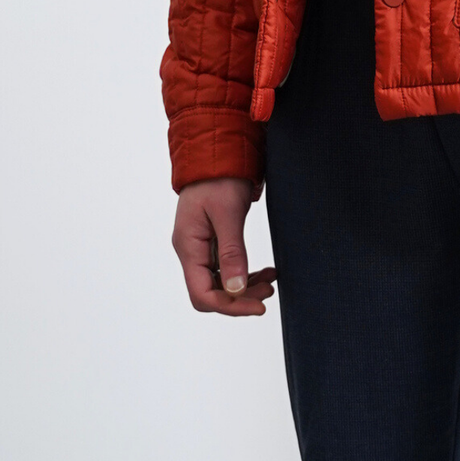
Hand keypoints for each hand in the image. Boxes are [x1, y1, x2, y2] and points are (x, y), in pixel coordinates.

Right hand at [172, 176, 275, 316]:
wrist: (216, 154)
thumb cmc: (219, 178)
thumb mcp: (228, 215)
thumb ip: (232, 253)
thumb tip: (235, 290)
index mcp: (188, 247)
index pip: (203, 294)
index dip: (231, 306)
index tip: (259, 306)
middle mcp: (190, 252)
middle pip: (211, 293)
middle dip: (240, 298)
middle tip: (269, 291)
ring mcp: (200, 248)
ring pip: (220, 284)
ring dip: (245, 287)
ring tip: (271, 281)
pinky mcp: (211, 243)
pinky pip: (226, 269)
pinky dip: (245, 273)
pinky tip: (264, 271)